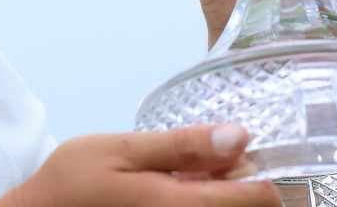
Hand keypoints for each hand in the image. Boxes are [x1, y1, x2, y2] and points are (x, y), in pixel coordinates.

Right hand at [0, 124, 279, 206]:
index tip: (230, 152)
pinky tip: (170, 195)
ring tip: (180, 179)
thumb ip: (183, 145)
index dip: (256, 170)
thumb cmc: (74, 183)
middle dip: (235, 183)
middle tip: (199, 163)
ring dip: (215, 195)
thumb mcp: (122, 149)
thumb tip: (241, 135)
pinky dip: (196, 204)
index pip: (262, 199)